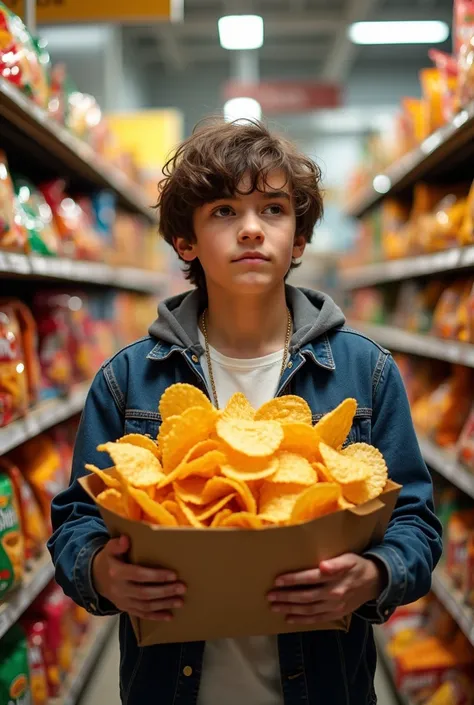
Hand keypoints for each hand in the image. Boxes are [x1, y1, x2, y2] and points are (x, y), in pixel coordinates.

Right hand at [92, 535, 185, 621]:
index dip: (156, 576)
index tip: (173, 574)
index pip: (139, 575)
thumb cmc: (109, 560)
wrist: (95, 578)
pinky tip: (169, 616)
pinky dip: (156, 616)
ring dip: (164, 604)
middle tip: (182, 588)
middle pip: (144, 593)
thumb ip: (117, 544)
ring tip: (180, 601)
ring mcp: (122, 601)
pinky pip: (141, 615)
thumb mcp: (109, 549)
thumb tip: (125, 539)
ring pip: (145, 606)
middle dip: (165, 591)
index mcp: (116, 573)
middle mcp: (119, 589)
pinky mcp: (126, 609)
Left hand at [267, 553, 384, 625]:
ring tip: (274, 607)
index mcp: (335, 579)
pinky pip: (316, 619)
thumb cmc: (356, 566)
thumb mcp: (349, 559)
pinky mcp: (336, 614)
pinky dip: (302, 620)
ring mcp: (334, 607)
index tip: (277, 580)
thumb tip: (323, 566)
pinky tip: (289, 618)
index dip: (292, 580)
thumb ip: (336, 563)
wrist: (374, 582)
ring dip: (290, 609)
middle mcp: (333, 595)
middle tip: (269, 596)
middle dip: (286, 597)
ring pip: (308, 610)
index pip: (309, 579)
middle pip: (305, 597)